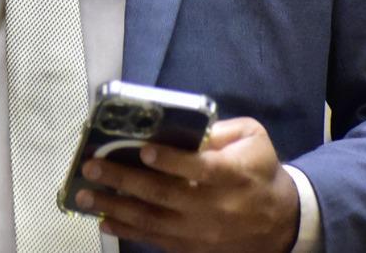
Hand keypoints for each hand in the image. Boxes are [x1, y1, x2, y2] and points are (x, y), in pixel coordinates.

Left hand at [73, 116, 299, 252]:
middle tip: (92, 167)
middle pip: (164, 195)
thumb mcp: (253, 139)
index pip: (198, 169)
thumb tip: (182, 125)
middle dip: (123, 180)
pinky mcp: (193, 248)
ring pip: (153, 221)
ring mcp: (201, 232)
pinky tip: (105, 220)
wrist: (280, 221)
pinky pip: (156, 240)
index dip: (170, 161)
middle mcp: (214, 207)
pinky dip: (128, 231)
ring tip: (86, 196)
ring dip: (115, 208)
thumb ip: (221, 131)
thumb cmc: (259, 170)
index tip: (143, 150)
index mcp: (232, 175)